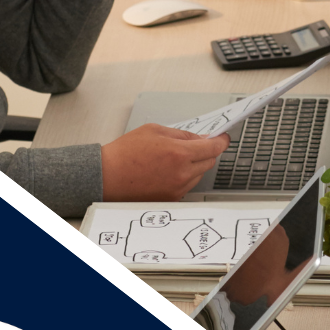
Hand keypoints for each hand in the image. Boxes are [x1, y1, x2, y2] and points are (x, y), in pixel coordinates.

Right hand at [101, 124, 230, 200]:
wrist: (105, 177)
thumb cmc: (124, 154)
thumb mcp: (154, 131)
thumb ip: (181, 134)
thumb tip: (199, 138)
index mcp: (179, 153)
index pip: (214, 147)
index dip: (221, 141)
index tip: (223, 138)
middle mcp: (181, 173)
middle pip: (209, 161)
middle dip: (205, 152)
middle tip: (191, 146)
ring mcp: (177, 188)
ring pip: (199, 174)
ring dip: (194, 165)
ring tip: (171, 160)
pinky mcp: (171, 199)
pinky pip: (187, 185)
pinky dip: (183, 177)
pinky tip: (166, 172)